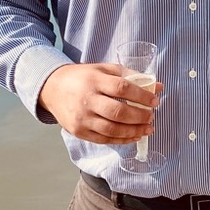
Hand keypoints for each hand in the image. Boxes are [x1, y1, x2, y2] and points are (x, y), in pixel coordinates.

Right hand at [37, 63, 159, 143]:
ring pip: (112, 130)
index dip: (141, 96)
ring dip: (134, 131)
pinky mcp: (79, 131)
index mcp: (94, 80)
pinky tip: (135, 136)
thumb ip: (130, 76)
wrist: (52, 89)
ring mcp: (82, 118)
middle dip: (139, 116)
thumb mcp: (104, 70)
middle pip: (118, 112)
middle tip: (151, 116)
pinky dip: (122, 140)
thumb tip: (157, 86)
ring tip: (148, 129)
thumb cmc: (83, 78)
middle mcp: (87, 100)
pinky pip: (104, 140)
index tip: (155, 101)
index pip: (122, 88)